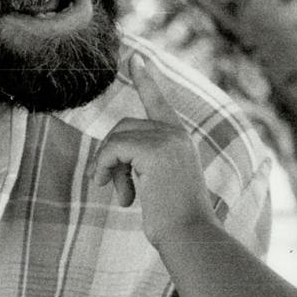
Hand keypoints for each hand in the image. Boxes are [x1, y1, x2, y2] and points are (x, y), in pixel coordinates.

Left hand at [92, 56, 219, 245]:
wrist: (191, 237)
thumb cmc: (175, 223)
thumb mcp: (157, 187)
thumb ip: (142, 166)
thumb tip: (109, 162)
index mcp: (180, 141)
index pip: (159, 103)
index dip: (146, 81)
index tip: (135, 59)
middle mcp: (177, 135)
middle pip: (124, 127)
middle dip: (111, 158)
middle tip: (113, 189)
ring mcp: (169, 140)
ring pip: (117, 138)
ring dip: (107, 167)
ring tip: (120, 196)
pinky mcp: (157, 150)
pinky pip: (115, 148)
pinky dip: (106, 168)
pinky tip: (121, 195)